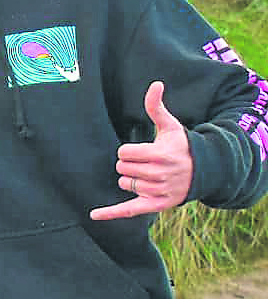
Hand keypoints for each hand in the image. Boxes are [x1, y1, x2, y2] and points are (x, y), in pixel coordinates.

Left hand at [90, 81, 193, 220]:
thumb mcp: (171, 126)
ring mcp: (159, 191)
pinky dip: (111, 213)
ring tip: (150, 175)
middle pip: (121, 169)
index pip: (123, 153)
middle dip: (129, 164)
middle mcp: (160, 174)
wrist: (204, 171)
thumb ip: (157, 107)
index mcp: (160, 155)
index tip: (142, 151)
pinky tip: (94, 215)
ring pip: (125, 184)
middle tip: (146, 163)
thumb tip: (155, 84)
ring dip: (131, 179)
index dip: (128, 151)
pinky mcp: (156, 205)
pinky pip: (129, 210)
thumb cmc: (181, 146)